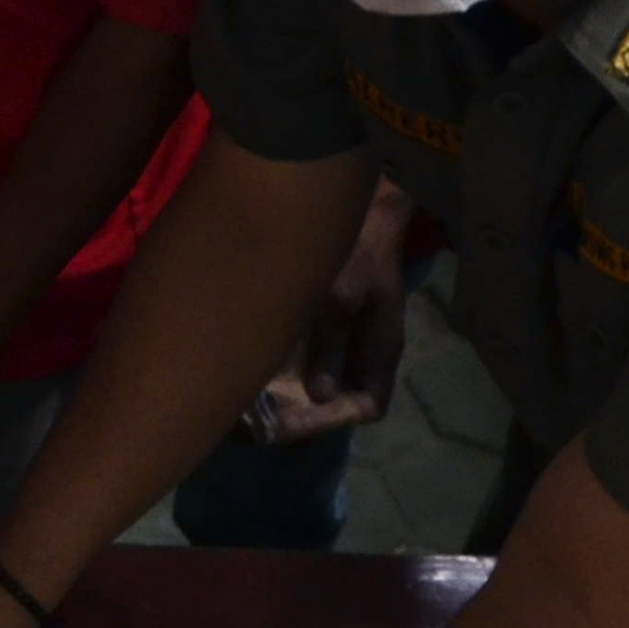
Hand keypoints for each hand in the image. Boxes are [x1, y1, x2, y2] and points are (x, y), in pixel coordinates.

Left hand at [249, 176, 408, 444]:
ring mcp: (349, 338)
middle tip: (254, 410)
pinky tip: (253, 357)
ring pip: (321, 380)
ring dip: (288, 389)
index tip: (286, 421)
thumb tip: (320, 395)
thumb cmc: (357, 249)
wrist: (359, 206)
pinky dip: (284, 364)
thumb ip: (332, 345)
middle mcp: (367, 352)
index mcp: (381, 352)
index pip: (365, 409)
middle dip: (298, 410)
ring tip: (246, 389)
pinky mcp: (328, 322)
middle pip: (338, 400)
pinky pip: (310, 356)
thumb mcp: (344, 296)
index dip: (328, 421)